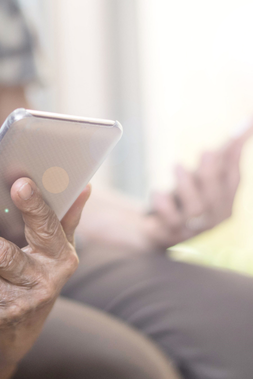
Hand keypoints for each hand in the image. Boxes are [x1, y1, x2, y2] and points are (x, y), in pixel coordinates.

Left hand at [0, 180, 90, 353]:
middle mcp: (41, 283)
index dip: (35, 207)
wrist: (21, 328)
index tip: (18, 183)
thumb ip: (64, 217)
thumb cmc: (35, 271)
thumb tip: (83, 185)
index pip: (48, 229)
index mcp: (59, 258)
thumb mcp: (54, 248)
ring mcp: (14, 305)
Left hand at [145, 120, 252, 248]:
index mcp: (224, 202)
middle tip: (205, 151)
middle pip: (215, 196)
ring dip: (187, 185)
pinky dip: (162, 206)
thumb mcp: (203, 176)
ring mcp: (191, 229)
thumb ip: (224, 154)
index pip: (233, 179)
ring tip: (177, 165)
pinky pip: (167, 221)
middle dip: (210, 172)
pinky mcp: (168, 235)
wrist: (157, 231)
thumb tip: (249, 122)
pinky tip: (157, 194)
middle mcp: (211, 218)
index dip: (234, 156)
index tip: (231, 136)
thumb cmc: (187, 198)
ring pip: (195, 209)